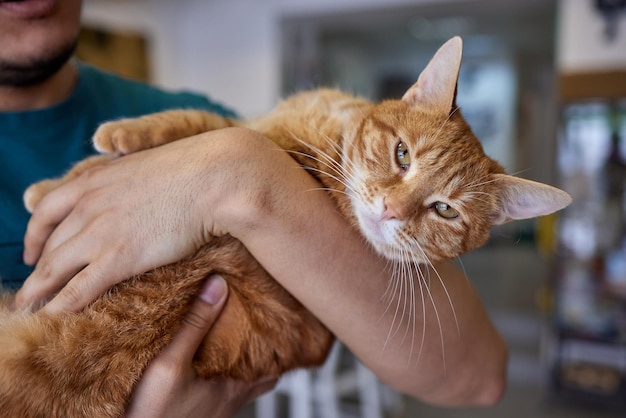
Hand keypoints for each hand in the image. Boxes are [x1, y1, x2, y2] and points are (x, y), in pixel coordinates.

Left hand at [17, 128, 271, 311]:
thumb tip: (139, 187)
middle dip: (35, 271)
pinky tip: (52, 321)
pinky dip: (59, 309)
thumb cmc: (196, 170)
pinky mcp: (118, 258)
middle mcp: (87, 205)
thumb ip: (131, 178)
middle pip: (47, 246)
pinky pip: (76, 291)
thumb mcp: (150, 164)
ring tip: (29, 314)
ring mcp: (100, 232)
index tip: (30, 253)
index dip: (33, 236)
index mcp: (94, 179)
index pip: (46, 209)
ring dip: (36, 295)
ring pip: (51, 271)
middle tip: (29, 292)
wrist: (215, 177)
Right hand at [126, 275, 276, 417]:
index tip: (277, 325)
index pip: (274, 368)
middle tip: (257, 330)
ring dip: (239, 364)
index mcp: (234, 390)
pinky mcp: (195, 415)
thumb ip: (195, 325)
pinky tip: (201, 365)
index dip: (279, 348)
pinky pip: (217, 392)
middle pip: (261, 378)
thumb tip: (219, 284)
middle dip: (262, 355)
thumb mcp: (172, 363)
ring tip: (231, 339)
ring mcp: (214, 412)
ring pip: (240, 385)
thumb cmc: (155, 414)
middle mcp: (230, 403)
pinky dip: (218, 376)